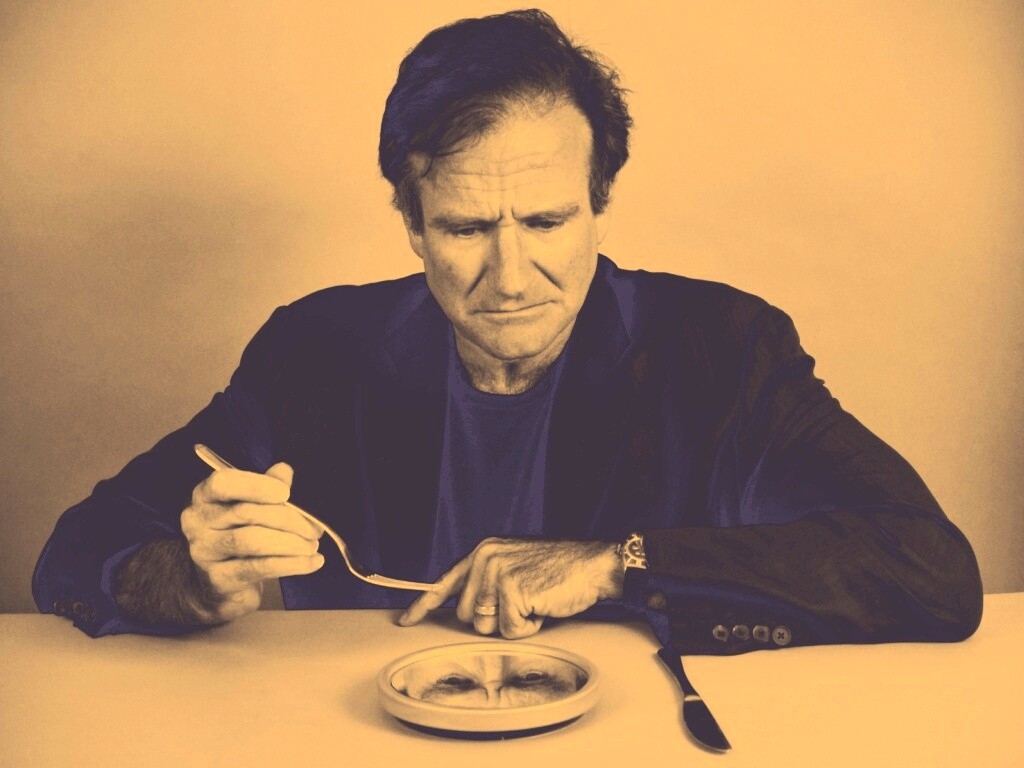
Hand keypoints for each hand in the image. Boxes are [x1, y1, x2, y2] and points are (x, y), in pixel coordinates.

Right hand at [180, 463, 323, 622]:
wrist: (220, 584)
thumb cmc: (239, 536)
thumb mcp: (251, 508)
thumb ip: (267, 487)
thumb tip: (284, 471)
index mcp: (204, 496)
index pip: (223, 483)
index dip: (256, 486)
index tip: (286, 493)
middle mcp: (197, 522)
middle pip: (246, 513)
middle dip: (288, 519)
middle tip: (315, 528)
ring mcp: (204, 552)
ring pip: (253, 541)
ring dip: (291, 542)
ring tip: (312, 545)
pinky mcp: (219, 580)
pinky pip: (260, 568)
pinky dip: (292, 564)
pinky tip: (313, 562)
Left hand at [399, 538, 623, 638]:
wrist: (591, 564)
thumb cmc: (558, 571)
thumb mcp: (515, 567)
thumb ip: (488, 583)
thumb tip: (467, 612)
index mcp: (483, 552)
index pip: (446, 582)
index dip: (423, 605)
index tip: (406, 620)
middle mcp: (485, 558)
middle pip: (466, 616)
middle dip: (493, 619)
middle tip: (523, 601)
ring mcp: (497, 573)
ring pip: (486, 626)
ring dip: (513, 623)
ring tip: (534, 601)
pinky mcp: (512, 589)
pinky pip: (510, 631)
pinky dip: (529, 627)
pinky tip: (542, 606)